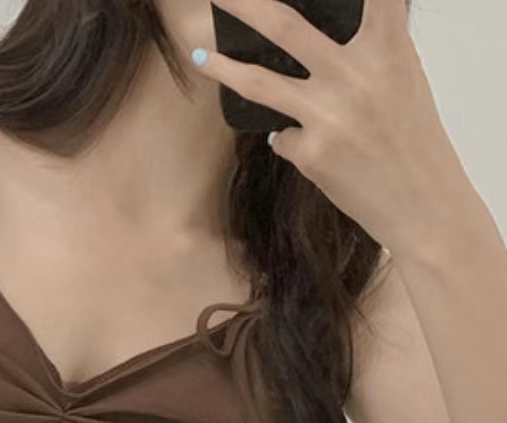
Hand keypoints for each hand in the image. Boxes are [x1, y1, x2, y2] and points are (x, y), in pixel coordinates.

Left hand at [192, 0, 467, 254]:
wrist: (420, 204)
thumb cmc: (411, 138)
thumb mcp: (402, 79)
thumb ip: (370, 48)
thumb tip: (320, 31)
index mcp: (387, 49)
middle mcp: (355, 76)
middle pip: (284, 25)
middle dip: (243, 4)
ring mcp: (329, 115)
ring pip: (258, 82)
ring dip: (223, 67)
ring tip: (200, 57)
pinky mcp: (311, 154)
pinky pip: (281, 136)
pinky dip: (289, 138)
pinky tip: (314, 149)